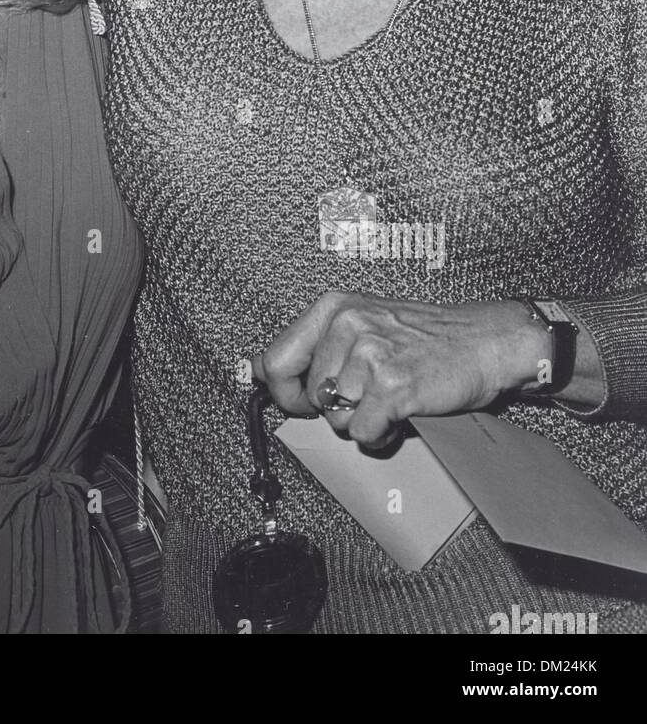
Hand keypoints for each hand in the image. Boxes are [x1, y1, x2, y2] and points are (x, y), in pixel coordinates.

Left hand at [251, 291, 545, 447]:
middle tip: (369, 394)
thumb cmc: (425, 336)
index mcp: (333, 307)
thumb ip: (310, 345)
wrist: (485, 340)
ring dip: (363, 420)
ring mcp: (371, 354)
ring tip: (390, 398)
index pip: (275, 361)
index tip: (300, 402)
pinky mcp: (394, 386)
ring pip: (336, 419)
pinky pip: (364, 433)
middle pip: (311, 398)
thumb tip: (256, 369)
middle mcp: (348, 324)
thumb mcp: (360, 322)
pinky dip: (382, 434)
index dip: (284, 393)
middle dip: (337, 408)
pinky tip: (401, 413)